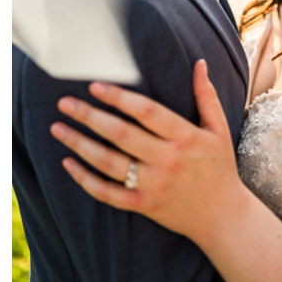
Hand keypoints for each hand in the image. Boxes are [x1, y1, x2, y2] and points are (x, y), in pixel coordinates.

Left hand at [49, 60, 242, 243]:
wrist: (224, 218)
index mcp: (185, 137)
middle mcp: (167, 160)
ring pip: (109, 163)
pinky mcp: (143, 205)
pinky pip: (108, 193)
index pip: (146, 112)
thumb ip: (206, 96)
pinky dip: (85, 179)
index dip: (119, 97)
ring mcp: (153, 185)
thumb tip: (200, 63)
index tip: (95, 86)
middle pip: (121, 135)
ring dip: (79, 144)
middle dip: (89, 116)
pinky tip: (67, 162)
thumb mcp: (219, 130)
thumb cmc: (219, 168)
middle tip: (64, 102)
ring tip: (57, 127)